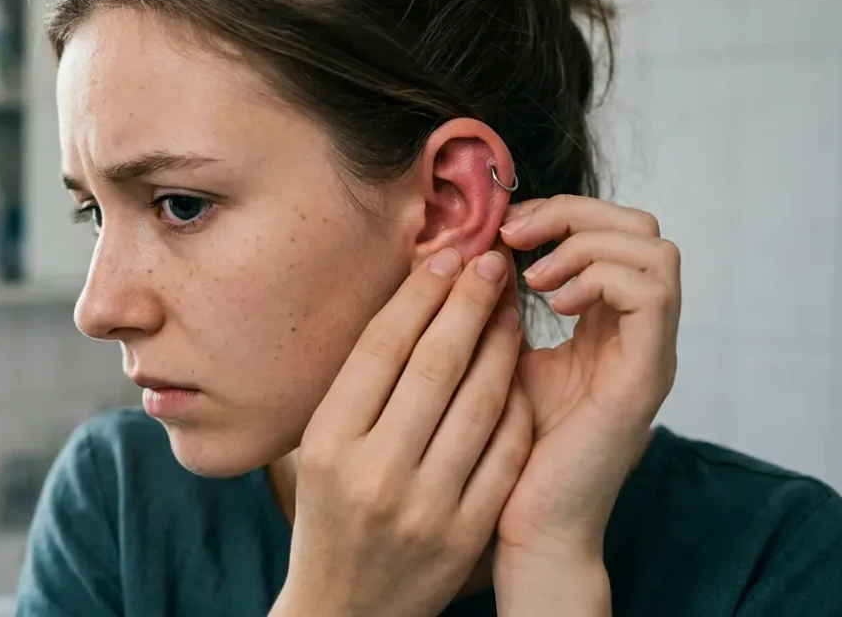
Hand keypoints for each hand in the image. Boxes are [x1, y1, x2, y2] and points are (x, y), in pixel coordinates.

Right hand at [273, 249, 531, 616]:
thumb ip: (360, 384)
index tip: (446, 258)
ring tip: (509, 309)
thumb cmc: (332, 513)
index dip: (419, 295)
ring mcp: (426, 505)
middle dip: (469, 303)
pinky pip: (505, 451)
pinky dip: (516, 404)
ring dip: (501, 345)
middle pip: (435, 364)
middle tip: (491, 264)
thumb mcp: (321, 447)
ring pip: (479, 402)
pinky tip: (519, 372)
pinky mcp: (467, 531)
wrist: (346, 606)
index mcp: (330, 442)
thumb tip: (410, 301)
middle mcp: (375, 471)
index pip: (382, 348)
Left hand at [494, 195, 680, 564]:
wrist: (526, 526)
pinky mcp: (646, 377)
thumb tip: (474, 250)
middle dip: (574, 213)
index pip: (612, 232)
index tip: (503, 228)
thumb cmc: (506, 450)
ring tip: (535, 277)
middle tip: (516, 236)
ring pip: (655, 251)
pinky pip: (653, 294)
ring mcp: (649, 355)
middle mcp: (637, 334)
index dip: (559, 213)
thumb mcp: (498, 360)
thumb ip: (499, 309)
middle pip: (641, 228)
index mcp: (604, 326)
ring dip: (587, 244)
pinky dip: (602, 278)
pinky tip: (556, 302)